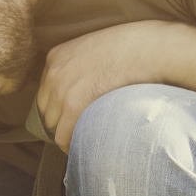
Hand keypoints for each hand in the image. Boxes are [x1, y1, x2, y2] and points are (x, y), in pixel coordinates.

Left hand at [37, 20, 185, 151]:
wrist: (150, 49)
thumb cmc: (134, 48)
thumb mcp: (96, 49)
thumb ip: (82, 66)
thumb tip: (84, 88)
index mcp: (56, 57)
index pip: (45, 93)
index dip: (59, 108)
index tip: (72, 116)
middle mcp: (53, 72)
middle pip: (46, 111)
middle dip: (61, 122)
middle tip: (81, 130)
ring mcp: (61, 89)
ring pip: (52, 126)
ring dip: (68, 134)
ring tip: (86, 138)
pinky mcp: (74, 105)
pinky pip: (63, 137)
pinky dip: (71, 145)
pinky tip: (85, 147)